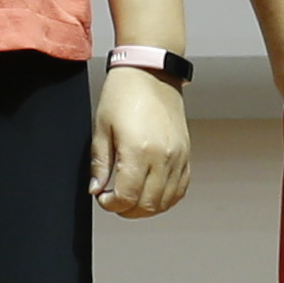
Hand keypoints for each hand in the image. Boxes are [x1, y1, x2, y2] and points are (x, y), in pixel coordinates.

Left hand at [89, 59, 194, 219]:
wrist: (151, 72)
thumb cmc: (123, 94)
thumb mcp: (101, 127)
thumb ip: (100, 163)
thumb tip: (97, 189)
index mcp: (138, 151)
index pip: (127, 197)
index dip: (111, 204)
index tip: (102, 198)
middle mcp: (163, 157)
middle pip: (148, 205)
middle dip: (127, 210)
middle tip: (114, 201)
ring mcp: (178, 157)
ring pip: (165, 201)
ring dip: (146, 207)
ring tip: (130, 197)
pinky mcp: (186, 154)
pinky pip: (180, 188)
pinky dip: (165, 198)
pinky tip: (150, 192)